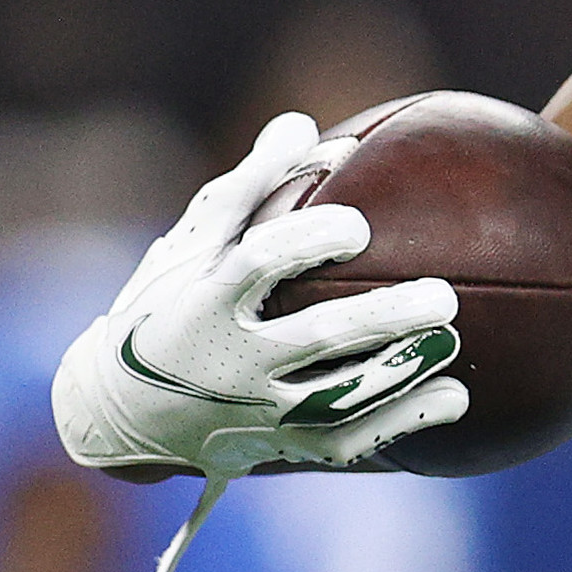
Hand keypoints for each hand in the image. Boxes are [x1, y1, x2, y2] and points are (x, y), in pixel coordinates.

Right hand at [52, 112, 466, 571]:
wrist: (117, 413)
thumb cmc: (164, 307)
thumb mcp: (190, 245)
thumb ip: (248, 186)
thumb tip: (304, 122)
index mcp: (202, 304)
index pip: (258, 267)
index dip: (308, 243)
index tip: (358, 226)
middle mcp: (228, 363)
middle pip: (316, 338)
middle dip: (384, 318)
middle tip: (443, 296)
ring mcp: (254, 414)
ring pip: (338, 400)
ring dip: (402, 374)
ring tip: (452, 341)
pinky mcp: (276, 448)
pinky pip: (345, 444)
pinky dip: (401, 423)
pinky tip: (453, 398)